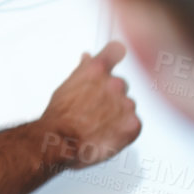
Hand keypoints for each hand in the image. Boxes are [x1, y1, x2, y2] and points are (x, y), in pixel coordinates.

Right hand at [40, 41, 139, 169]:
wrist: (62, 142)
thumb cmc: (60, 117)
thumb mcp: (66, 87)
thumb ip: (82, 71)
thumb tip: (87, 58)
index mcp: (97, 70)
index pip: (116, 51)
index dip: (116, 54)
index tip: (116, 55)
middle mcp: (114, 84)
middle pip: (120, 85)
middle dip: (111, 95)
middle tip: (95, 109)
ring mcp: (125, 104)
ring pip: (127, 106)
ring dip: (117, 114)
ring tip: (99, 125)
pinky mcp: (133, 124)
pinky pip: (133, 124)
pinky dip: (124, 130)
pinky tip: (107, 134)